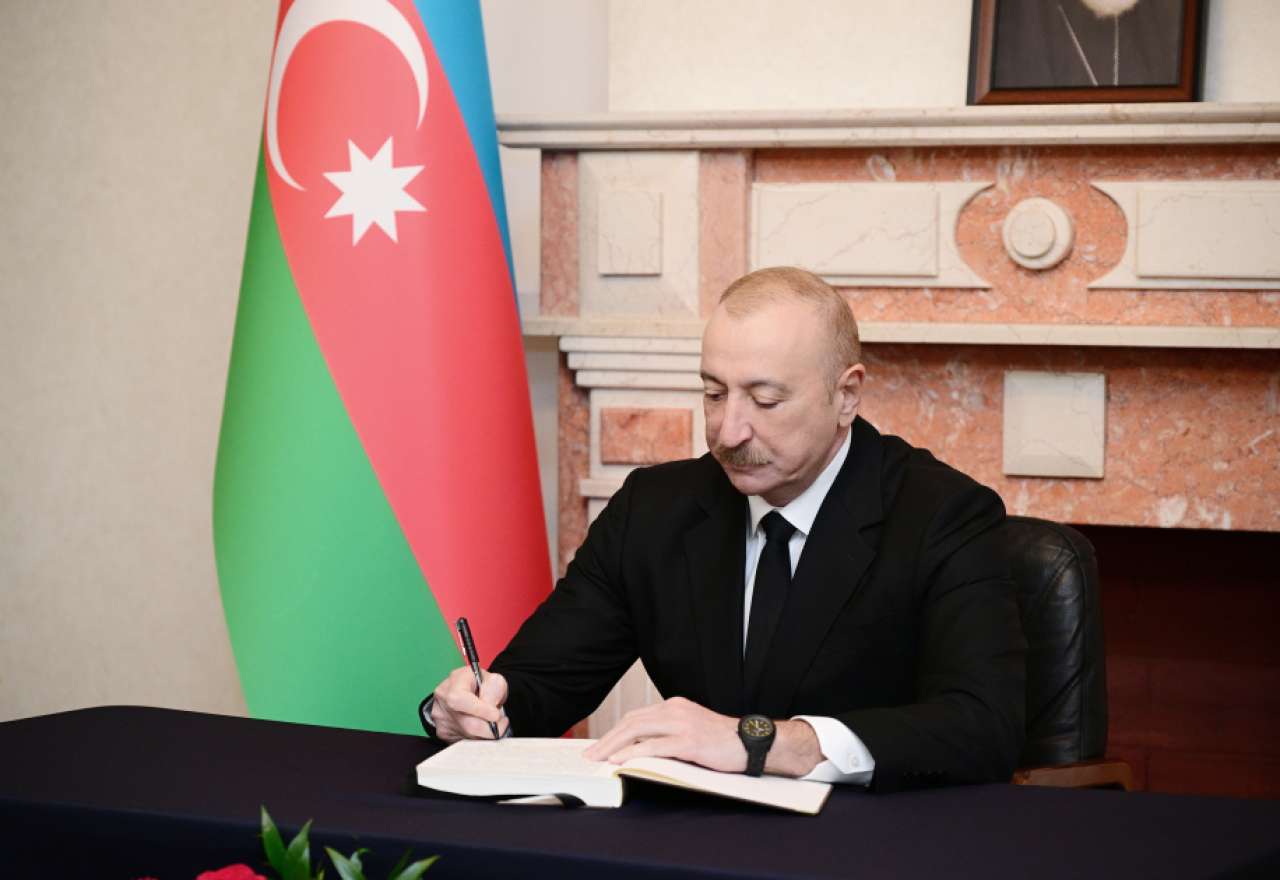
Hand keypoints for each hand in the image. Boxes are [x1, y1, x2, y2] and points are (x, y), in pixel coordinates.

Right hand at [429, 666, 509, 741]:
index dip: (480, 710)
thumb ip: (494, 690)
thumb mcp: (492, 679)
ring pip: (468, 736)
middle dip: (490, 728)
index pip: (459, 699)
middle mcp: (443, 701)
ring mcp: (441, 719)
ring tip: (491, 722)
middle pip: (467, 725)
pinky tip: (480, 726)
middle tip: (502, 722)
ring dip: (485, 733)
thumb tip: (491, 709)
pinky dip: (477, 737)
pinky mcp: (444, 733)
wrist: (465, 691)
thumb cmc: (479, 684)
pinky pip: (465, 741)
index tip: (496, 715)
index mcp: (453, 682)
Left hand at [583, 697, 825, 776]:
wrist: (751, 742)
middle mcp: (675, 710)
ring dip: (614, 746)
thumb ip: (667, 736)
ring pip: (638, 731)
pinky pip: (655, 746)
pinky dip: (634, 753)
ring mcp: (682, 724)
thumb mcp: (690, 732)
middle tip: (591, 756)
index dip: (615, 732)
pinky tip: (621, 761)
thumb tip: (637, 751)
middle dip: (608, 740)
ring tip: (599, 760)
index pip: (636, 717)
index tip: (600, 747)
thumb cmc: (722, 742)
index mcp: (674, 706)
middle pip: (632, 722)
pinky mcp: (690, 741)